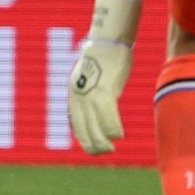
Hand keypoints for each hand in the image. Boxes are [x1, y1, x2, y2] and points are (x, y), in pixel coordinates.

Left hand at [67, 38, 131, 154]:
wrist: (108, 42)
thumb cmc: (104, 61)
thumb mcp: (92, 81)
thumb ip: (91, 95)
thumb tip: (96, 109)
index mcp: (75, 95)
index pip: (75, 124)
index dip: (84, 139)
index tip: (93, 148)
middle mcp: (79, 97)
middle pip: (83, 129)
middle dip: (93, 145)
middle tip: (105, 151)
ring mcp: (90, 94)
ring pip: (95, 127)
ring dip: (103, 141)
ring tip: (111, 147)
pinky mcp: (103, 90)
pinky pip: (107, 116)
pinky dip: (113, 128)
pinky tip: (119, 135)